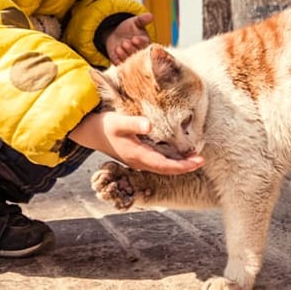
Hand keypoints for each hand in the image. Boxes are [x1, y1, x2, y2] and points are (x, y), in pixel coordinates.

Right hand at [68, 110, 202, 174]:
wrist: (88, 132)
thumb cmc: (104, 125)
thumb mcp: (118, 121)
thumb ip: (134, 123)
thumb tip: (150, 125)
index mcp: (137, 156)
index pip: (165, 165)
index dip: (183, 165)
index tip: (198, 161)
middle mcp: (139, 161)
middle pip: (166, 169)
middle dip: (184, 166)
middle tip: (202, 159)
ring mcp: (137, 160)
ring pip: (161, 166)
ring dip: (177, 164)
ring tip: (193, 157)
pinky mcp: (135, 155)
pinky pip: (156, 162)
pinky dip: (169, 159)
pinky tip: (175, 152)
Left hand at [106, 13, 153, 63]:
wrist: (116, 34)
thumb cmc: (128, 28)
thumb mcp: (134, 22)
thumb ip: (142, 20)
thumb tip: (151, 15)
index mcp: (146, 42)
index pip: (145, 45)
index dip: (140, 43)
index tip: (134, 39)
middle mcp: (140, 52)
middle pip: (138, 54)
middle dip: (131, 49)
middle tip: (125, 43)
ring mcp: (131, 59)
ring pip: (130, 60)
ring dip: (124, 55)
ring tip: (119, 47)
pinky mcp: (122, 63)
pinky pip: (121, 65)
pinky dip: (118, 60)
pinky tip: (115, 52)